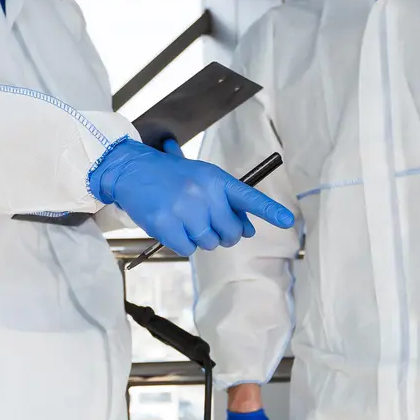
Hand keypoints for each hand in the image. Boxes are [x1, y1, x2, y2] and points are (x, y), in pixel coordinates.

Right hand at [89, 138, 293, 256]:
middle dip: (222, 235)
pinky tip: (172, 227)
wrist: (131, 170)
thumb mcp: (201, 179)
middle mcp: (203, 193)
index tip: (287, 221)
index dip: (269, 211)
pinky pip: (187, 248)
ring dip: (199, 239)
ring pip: (208, 243)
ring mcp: (184, 209)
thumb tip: (247, 229)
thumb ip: (227, 203)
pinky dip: (182, 244)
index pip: (248, 197)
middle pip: (230, 233)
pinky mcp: (166, 224)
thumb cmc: (169, 176)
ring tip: (185, 221)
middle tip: (207, 225)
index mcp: (215, 179)